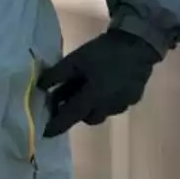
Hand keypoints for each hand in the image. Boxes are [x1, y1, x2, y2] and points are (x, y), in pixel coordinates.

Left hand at [39, 29, 160, 137]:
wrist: (139, 45)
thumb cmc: (103, 52)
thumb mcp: (75, 60)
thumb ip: (57, 74)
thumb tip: (40, 86)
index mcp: (92, 99)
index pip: (69, 118)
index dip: (56, 126)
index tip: (44, 133)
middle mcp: (107, 107)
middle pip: (87, 118)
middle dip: (75, 113)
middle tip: (65, 101)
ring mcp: (123, 104)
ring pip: (101, 112)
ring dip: (91, 106)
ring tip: (85, 89)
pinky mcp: (133, 98)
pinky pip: (114, 105)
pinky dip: (105, 99)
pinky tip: (104, 84)